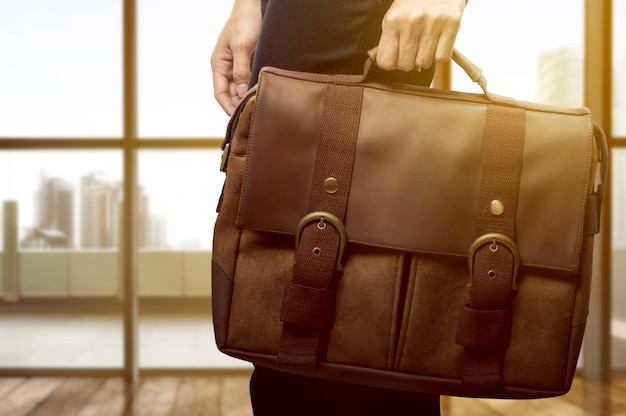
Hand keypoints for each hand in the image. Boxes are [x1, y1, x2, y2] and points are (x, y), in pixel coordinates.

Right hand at [211, 0, 261, 114]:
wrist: (254, 6)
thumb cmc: (244, 21)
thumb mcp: (242, 46)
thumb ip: (241, 70)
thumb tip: (241, 93)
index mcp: (219, 64)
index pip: (220, 93)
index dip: (227, 107)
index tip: (238, 118)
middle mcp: (227, 68)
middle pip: (231, 94)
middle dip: (239, 106)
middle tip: (253, 118)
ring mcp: (239, 66)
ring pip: (242, 89)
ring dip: (248, 99)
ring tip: (259, 110)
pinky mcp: (250, 64)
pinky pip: (251, 81)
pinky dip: (256, 89)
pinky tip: (264, 96)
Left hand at [376, 0, 465, 71]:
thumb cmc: (414, 2)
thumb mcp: (395, 16)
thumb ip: (389, 40)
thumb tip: (390, 64)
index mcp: (393, 21)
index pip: (386, 61)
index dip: (391, 64)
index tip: (396, 58)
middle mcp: (411, 23)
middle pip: (405, 66)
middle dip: (408, 62)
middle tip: (412, 50)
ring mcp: (432, 24)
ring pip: (424, 63)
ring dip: (425, 59)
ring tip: (426, 44)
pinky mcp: (451, 24)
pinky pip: (442, 58)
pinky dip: (440, 55)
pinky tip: (438, 43)